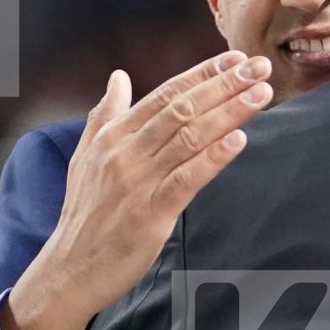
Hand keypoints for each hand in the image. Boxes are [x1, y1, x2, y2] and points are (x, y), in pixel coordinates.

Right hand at [1, 50, 272, 329]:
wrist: (68, 269)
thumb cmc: (84, 214)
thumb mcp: (85, 157)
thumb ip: (105, 115)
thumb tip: (118, 77)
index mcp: (113, 135)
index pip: (165, 94)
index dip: (202, 74)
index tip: (234, 59)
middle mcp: (125, 152)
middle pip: (182, 109)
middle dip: (224, 85)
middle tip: (260, 68)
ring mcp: (137, 182)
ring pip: (189, 137)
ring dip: (229, 112)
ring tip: (261, 94)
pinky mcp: (149, 214)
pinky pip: (186, 179)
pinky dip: (213, 157)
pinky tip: (238, 139)